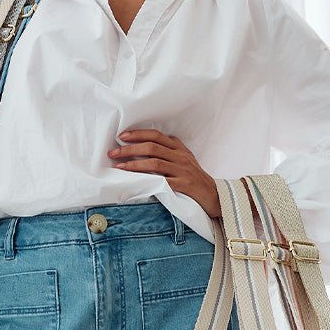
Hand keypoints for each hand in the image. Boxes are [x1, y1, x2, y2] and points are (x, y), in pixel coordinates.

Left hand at [107, 129, 221, 218]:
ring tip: (119, 166)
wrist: (215, 195)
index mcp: (179, 148)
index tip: (121, 136)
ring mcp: (183, 170)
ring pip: (154, 163)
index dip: (138, 134)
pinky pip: (163, 181)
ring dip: (133, 164)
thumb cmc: (195, 179)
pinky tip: (136, 182)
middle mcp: (180, 156)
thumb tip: (144, 147)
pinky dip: (147, 180)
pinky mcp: (184, 185)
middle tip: (113, 153)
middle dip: (129, 149)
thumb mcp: (184, 160)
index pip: (156, 135)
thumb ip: (169, 152)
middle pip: (151, 147)